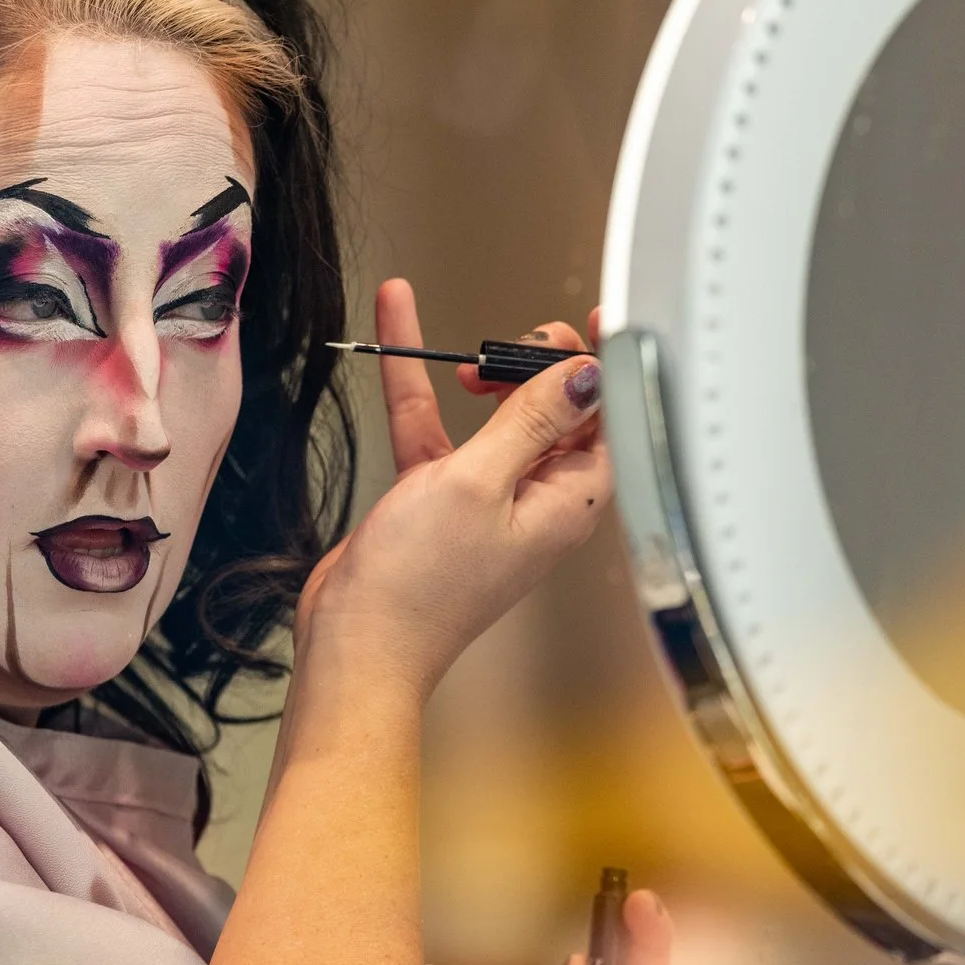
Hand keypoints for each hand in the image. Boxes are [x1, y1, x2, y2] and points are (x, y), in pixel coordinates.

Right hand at [293, 278, 609, 706]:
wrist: (357, 643)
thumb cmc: (420, 587)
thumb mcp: (479, 482)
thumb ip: (533, 420)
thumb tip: (586, 374)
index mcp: (569, 502)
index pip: (607, 421)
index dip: (605, 368)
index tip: (599, 321)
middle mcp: (537, 499)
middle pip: (555, 410)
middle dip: (536, 365)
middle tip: (511, 341)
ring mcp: (489, 497)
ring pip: (496, 414)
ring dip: (480, 370)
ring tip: (461, 348)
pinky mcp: (440, 496)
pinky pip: (437, 426)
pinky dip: (419, 382)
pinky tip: (399, 329)